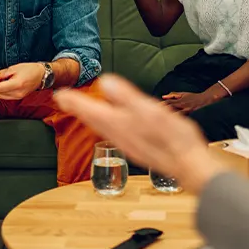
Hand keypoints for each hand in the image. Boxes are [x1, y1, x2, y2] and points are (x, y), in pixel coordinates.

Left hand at [0, 63, 44, 99]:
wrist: (42, 74)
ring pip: (2, 96)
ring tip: (1, 81)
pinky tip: (6, 84)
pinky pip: (7, 96)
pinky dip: (4, 91)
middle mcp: (18, 93)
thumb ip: (1, 74)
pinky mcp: (20, 97)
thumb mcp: (14, 68)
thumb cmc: (30, 69)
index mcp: (17, 84)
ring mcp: (19, 96)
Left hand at [54, 75, 225, 193]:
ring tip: (82, 109)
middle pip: (93, 119)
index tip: (59, 94)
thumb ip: (126, 96)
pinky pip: (113, 133)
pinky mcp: (137, 147)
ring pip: (102, 127)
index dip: (74, 101)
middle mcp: (120, 135)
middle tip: (64, 99)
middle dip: (78, 108)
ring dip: (90, 116)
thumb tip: (104, 82)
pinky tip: (111, 124)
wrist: (189, 166)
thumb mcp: (150, 111)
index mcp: (120, 123)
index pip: (90, 110)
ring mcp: (128, 143)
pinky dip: (105, 124)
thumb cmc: (174, 139)